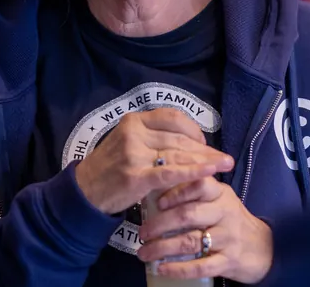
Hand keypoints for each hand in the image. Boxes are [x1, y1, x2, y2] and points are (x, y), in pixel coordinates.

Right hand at [74, 109, 234, 214]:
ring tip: (225, 166)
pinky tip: (210, 173)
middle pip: (179, 138)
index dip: (193, 129)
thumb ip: (153, 138)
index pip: (173, 117)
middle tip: (225, 158)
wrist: (84, 192)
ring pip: (178, 155)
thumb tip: (190, 143)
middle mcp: (134, 132)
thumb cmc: (110, 168)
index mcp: (134, 120)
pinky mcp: (136, 176)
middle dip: (205, 150)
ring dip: (205, 161)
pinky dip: (193, 173)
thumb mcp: (127, 142)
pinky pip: (171, 173)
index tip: (204, 143)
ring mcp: (134, 153)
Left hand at [137, 177, 272, 284]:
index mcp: (220, 194)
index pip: (199, 185)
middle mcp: (225, 213)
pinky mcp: (229, 261)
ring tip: (144, 252)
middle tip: (142, 232)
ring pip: (191, 241)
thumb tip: (157, 186)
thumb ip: (196, 192)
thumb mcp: (220, 200)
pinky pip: (201, 266)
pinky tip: (162, 269)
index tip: (158, 202)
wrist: (264, 248)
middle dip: (160, 224)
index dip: (176, 192)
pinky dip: (179, 269)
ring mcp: (228, 238)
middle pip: (188, 215)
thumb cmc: (232, 220)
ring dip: (163, 248)